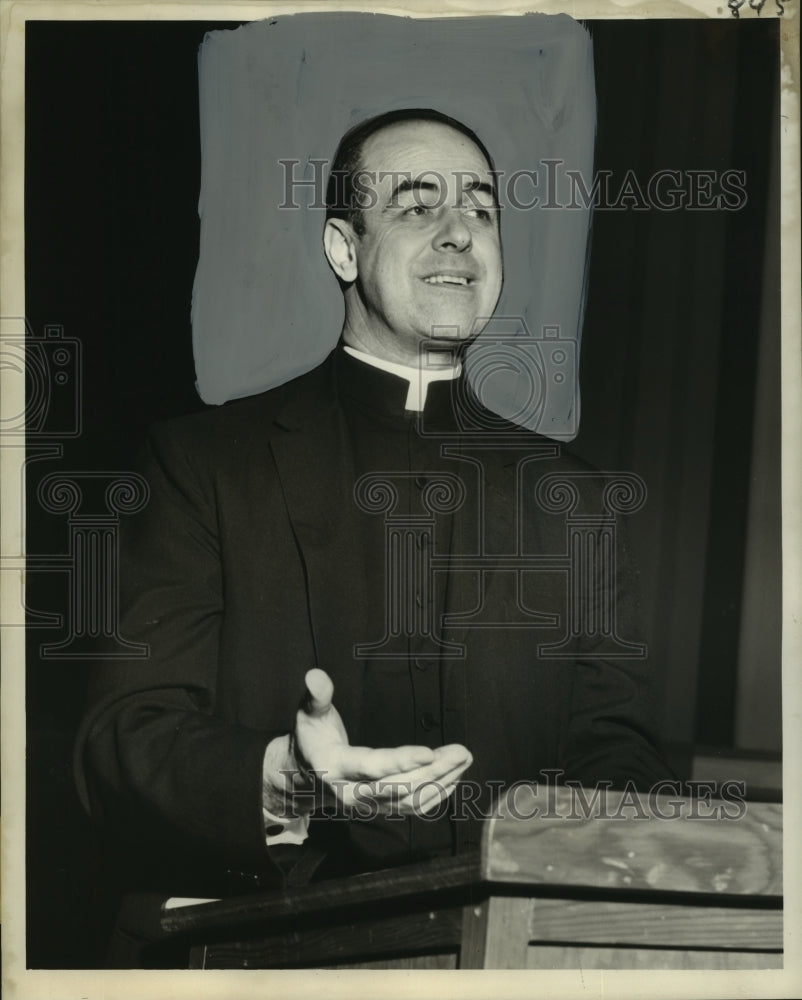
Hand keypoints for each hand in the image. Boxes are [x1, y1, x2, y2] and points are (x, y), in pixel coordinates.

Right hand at [292, 668, 471, 816]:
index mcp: (335, 767)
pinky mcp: (380, 809)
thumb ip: (316, 695)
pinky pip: (412, 808)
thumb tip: (315, 674)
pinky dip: (436, 795)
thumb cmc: (311, 739)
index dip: (400, 762)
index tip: (429, 753)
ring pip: (410, 799)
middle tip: (461, 752)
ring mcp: (368, 805)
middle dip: (434, 771)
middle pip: (399, 786)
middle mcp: (352, 793)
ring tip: (463, 759)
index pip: (372, 767)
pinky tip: (453, 778)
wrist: (302, 778)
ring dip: (441, 781)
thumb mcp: (307, 714)